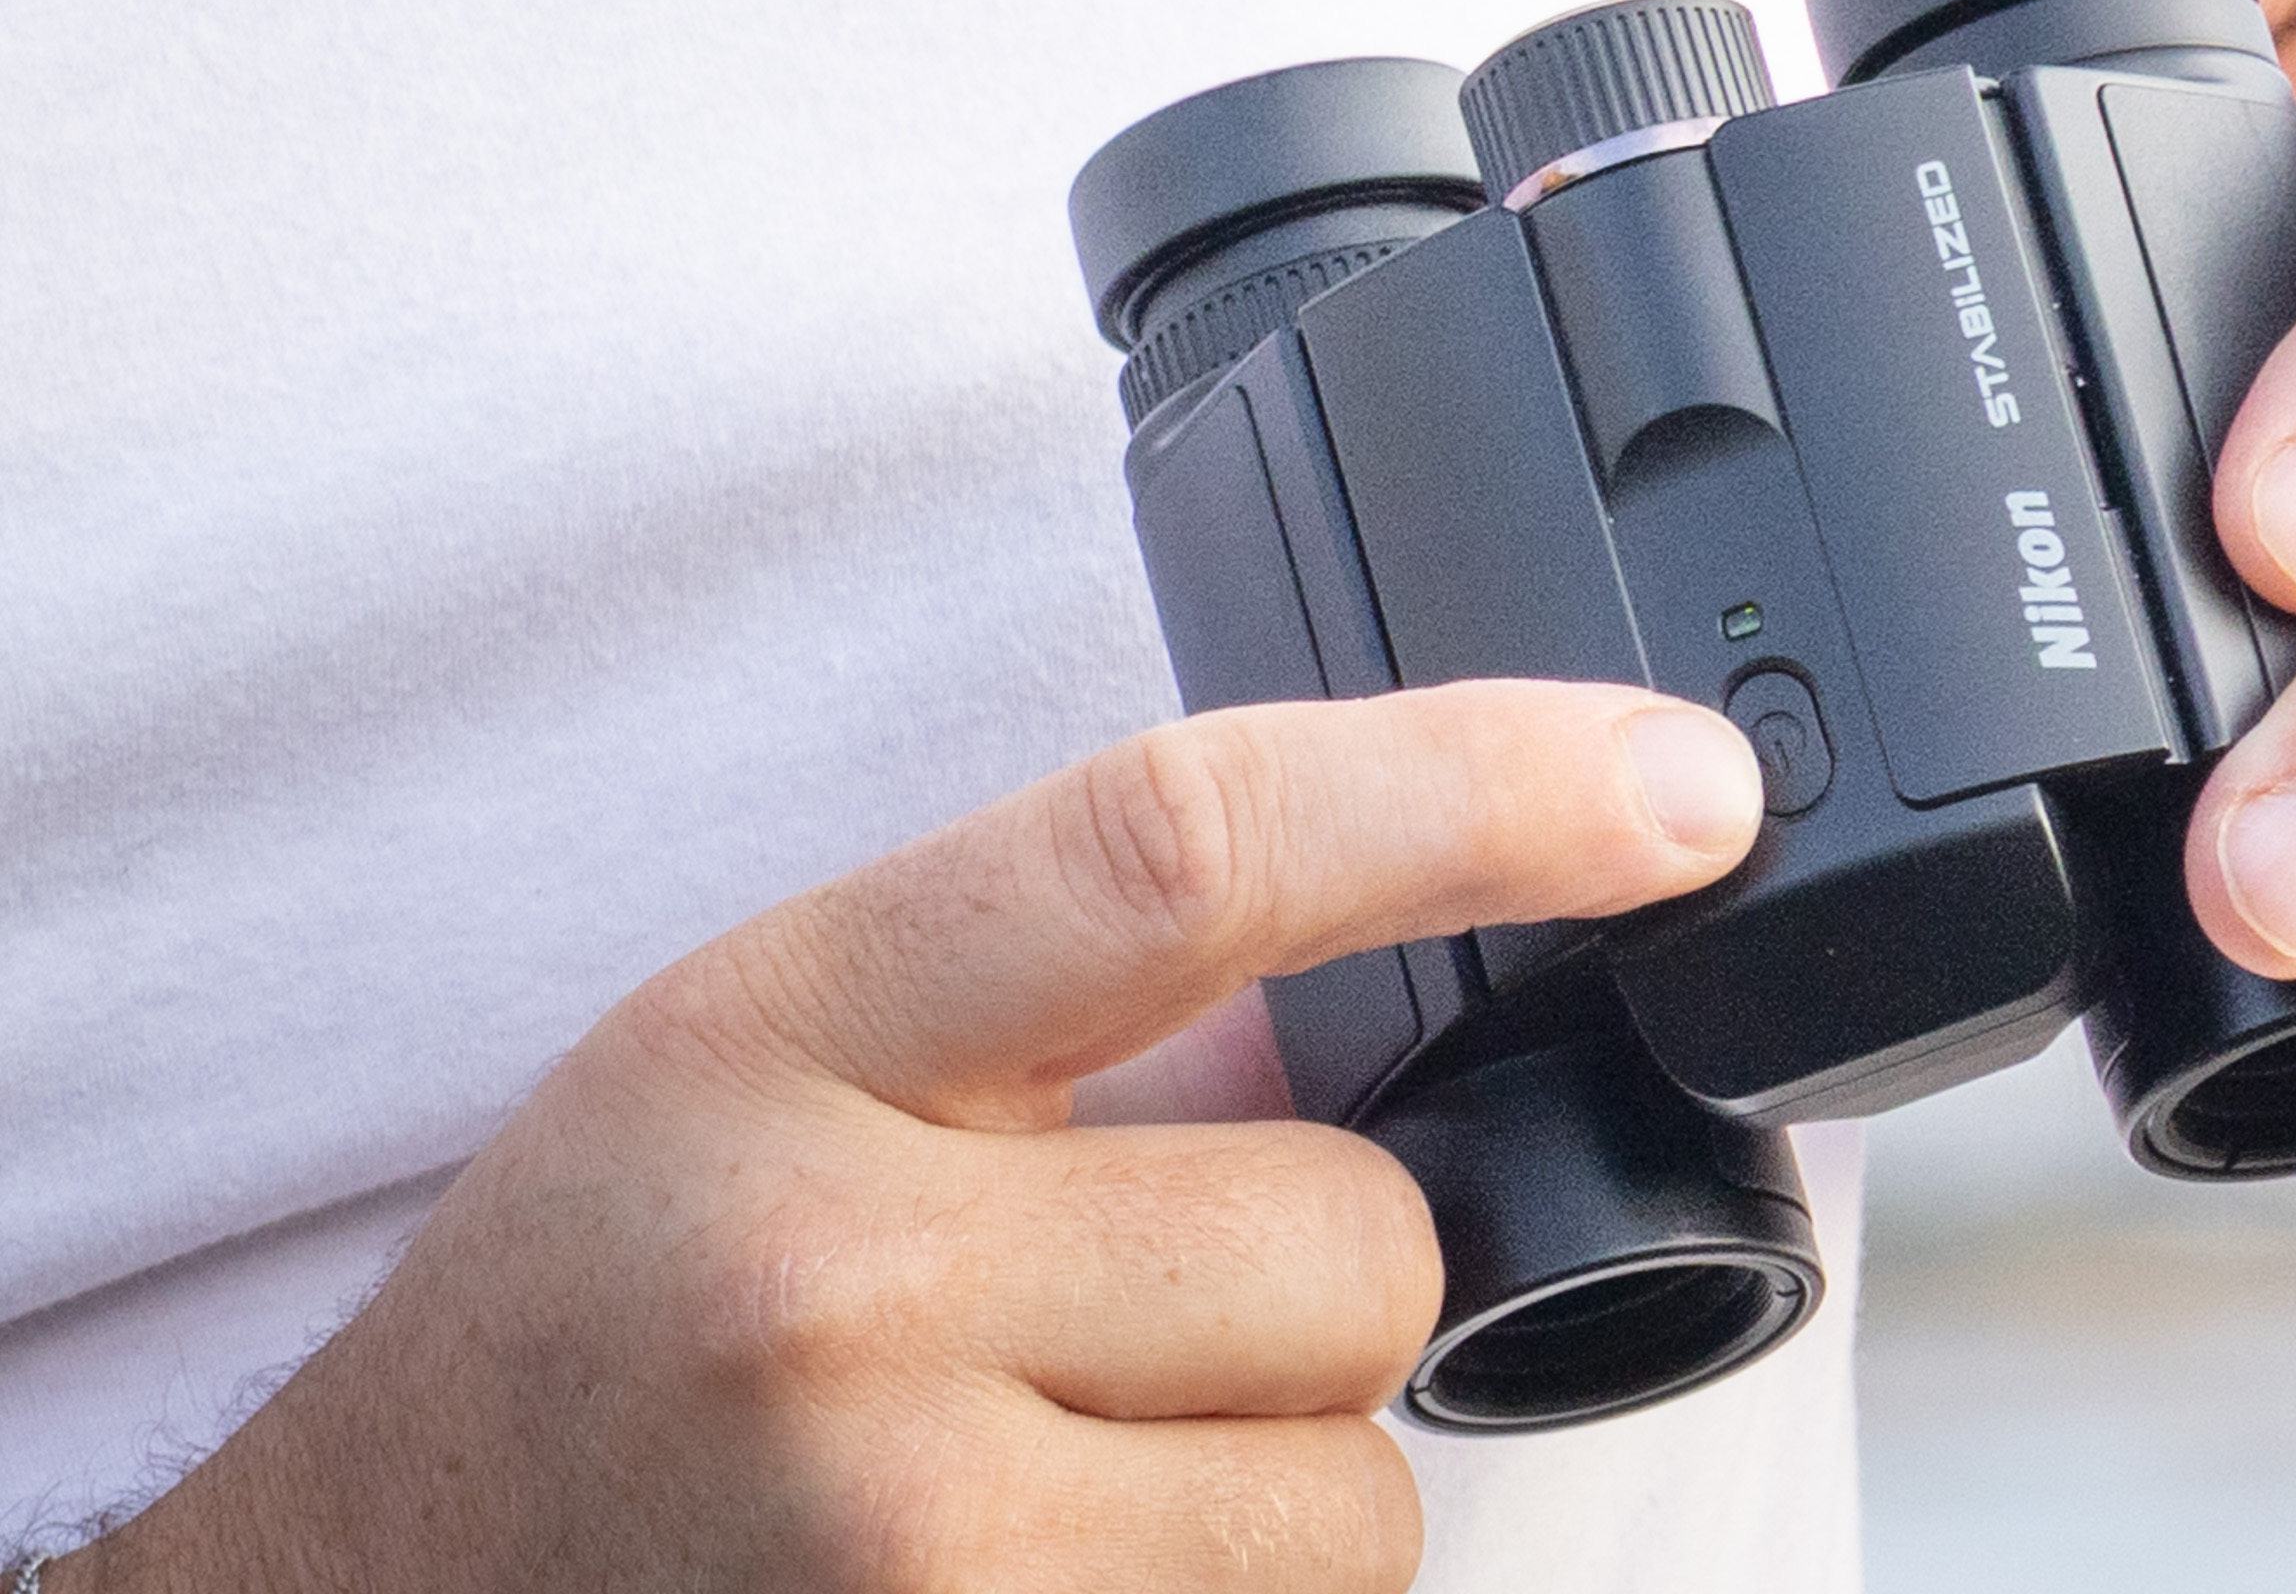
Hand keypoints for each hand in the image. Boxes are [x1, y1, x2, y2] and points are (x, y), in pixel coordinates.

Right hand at [68, 682, 1763, 1593]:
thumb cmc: (594, 1320)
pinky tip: (1036, 1572)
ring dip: (1270, 1485)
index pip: (1185, 847)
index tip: (1689, 790)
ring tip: (1042, 1473)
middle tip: (1112, 1316)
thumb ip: (1057, 996)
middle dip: (1314, 1289)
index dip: (1484, 792)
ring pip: (1359, 1495)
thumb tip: (1425, 938)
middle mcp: (835, 1292)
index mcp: (785, 1037)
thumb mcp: (764, 1062)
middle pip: (1363, 1246)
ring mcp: (901, 1546)